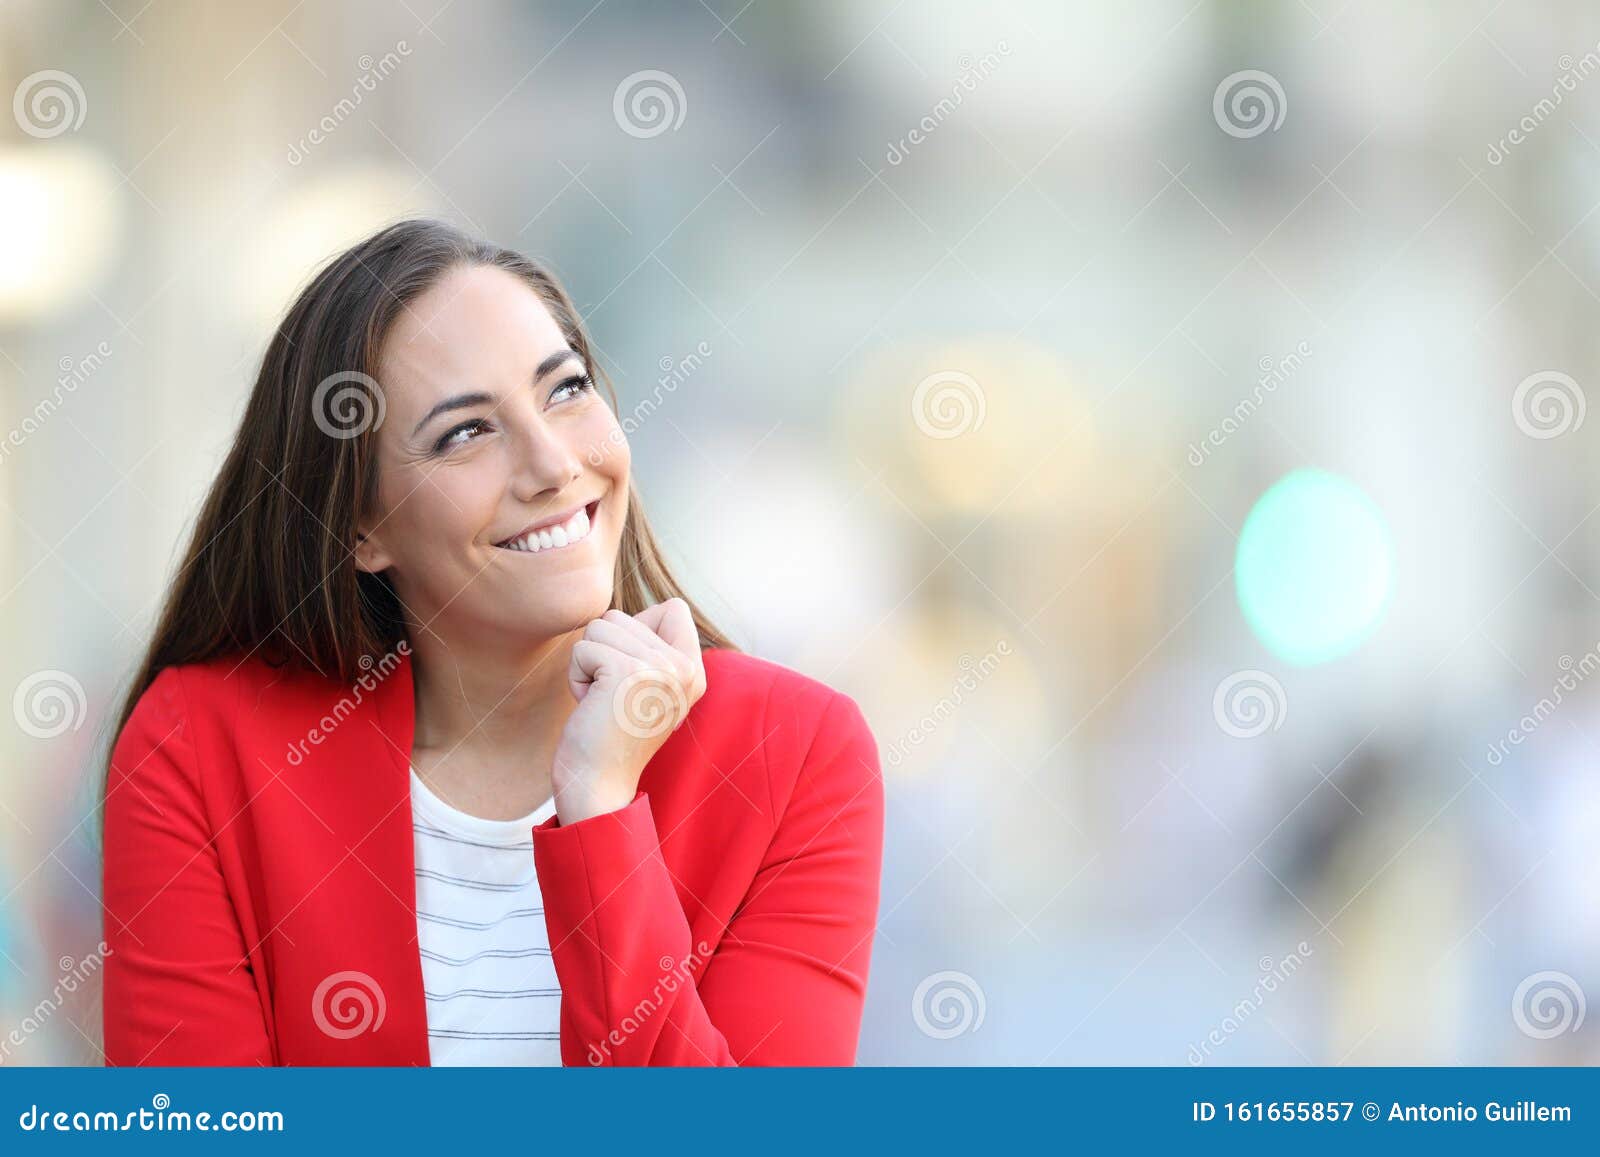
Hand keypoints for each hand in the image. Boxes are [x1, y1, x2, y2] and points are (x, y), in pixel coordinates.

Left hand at [551, 598, 707, 823]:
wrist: (598, 787)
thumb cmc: (609, 734)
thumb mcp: (646, 687)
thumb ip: (649, 649)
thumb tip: (620, 616)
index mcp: (694, 671)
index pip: (673, 608)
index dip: (637, 629)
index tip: (630, 675)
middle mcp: (685, 667)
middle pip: (624, 616)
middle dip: (603, 652)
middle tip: (612, 698)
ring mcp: (661, 668)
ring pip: (601, 626)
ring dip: (588, 664)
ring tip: (602, 701)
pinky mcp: (629, 672)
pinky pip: (583, 648)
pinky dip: (576, 677)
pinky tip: (591, 707)